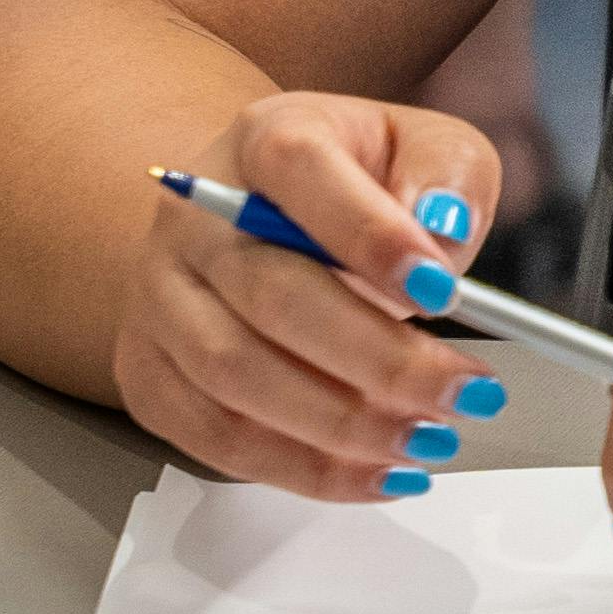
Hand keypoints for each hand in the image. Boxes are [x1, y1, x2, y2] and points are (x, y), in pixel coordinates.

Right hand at [116, 93, 512, 501]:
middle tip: (461, 392)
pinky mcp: (150, 373)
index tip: (441, 291)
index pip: (301, 173)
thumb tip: (440, 227)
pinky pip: (216, 437)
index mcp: (262, 142)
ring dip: (342, 423)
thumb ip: (442, 174)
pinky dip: (303, 467)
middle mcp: (192, 219)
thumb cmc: (355, 184)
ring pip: (234, 374)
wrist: (256, 217)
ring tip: (430, 438)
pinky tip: (379, 471)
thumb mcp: (422, 147)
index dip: (370, 235)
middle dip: (379, 358)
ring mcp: (160, 300)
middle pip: (272, 295)